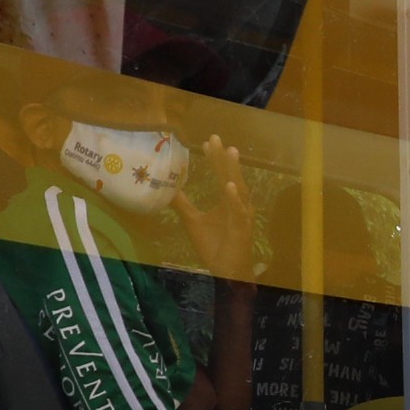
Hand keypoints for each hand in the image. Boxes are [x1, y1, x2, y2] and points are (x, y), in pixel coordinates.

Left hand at [173, 134, 253, 278]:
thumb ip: (183, 204)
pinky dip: (233, 198)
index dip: (215, 159)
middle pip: (230, 175)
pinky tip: (228, 185)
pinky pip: (238, 210)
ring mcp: (241, 215)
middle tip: (216, 138)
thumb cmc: (214, 246)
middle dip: (224, 157)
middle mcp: (237, 204)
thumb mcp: (192, 221)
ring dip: (233, 171)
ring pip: (238, 189)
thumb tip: (167, 188)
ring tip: (229, 153)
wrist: (226, 271)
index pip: (221, 175)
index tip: (207, 142)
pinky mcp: (242, 228)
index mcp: (227, 202)